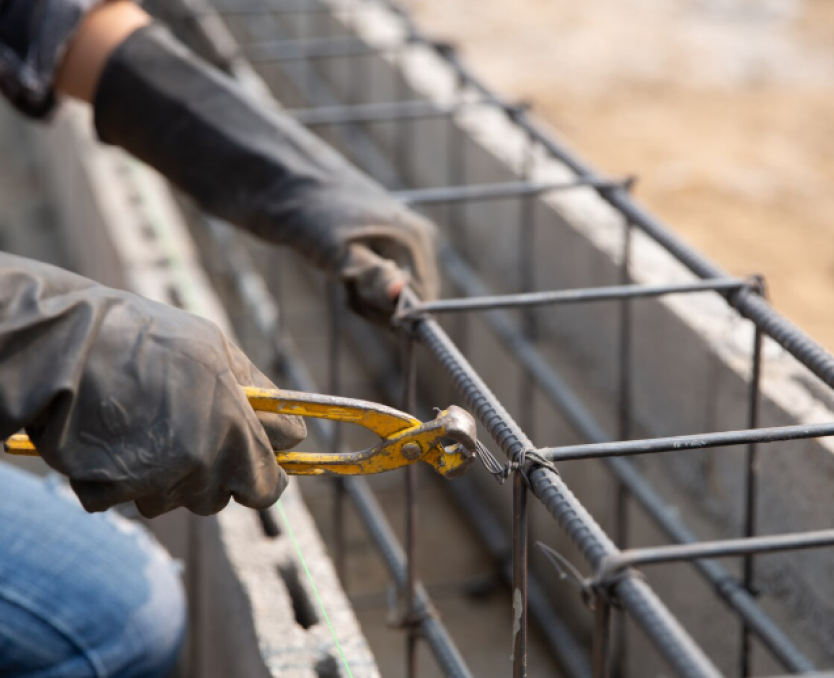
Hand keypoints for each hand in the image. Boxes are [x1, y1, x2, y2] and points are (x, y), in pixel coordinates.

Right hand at [0, 254, 304, 516]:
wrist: (68, 344)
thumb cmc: (148, 337)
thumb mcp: (216, 347)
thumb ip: (253, 391)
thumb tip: (280, 418)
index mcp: (237, 434)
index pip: (272, 480)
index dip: (271, 461)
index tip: (265, 449)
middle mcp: (203, 467)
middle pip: (232, 496)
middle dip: (227, 472)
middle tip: (206, 437)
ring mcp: (158, 485)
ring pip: (184, 499)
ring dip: (177, 475)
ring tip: (152, 426)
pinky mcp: (114, 495)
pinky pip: (134, 495)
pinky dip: (128, 474)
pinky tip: (118, 436)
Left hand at [92, 24, 439, 322]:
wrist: (274, 176)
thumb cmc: (304, 213)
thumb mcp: (337, 252)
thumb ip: (372, 278)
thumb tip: (401, 298)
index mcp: (416, 238)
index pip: (423, 300)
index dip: (393, 314)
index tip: (357, 303)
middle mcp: (412, 237)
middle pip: (409, 297)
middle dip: (378, 306)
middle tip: (345, 290)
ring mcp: (393, 236)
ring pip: (389, 291)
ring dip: (365, 298)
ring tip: (338, 275)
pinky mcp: (373, 237)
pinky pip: (374, 279)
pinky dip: (357, 285)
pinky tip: (335, 267)